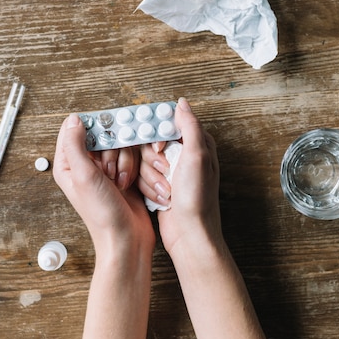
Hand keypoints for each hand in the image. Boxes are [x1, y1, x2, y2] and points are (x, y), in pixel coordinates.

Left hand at [53, 113, 154, 257]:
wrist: (126, 238)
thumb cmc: (102, 213)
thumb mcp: (83, 176)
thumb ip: (76, 145)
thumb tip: (74, 119)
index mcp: (68, 164)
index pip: (75, 129)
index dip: (92, 128)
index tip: (106, 136)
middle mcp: (85, 165)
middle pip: (103, 135)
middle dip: (113, 151)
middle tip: (109, 172)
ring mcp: (105, 169)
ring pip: (120, 145)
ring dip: (125, 162)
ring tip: (120, 183)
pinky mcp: (123, 174)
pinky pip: (133, 157)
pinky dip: (135, 168)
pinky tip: (130, 184)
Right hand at [138, 98, 222, 252]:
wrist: (189, 234)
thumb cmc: (197, 198)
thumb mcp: (196, 157)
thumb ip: (189, 126)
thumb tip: (181, 103)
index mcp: (196, 144)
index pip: (168, 125)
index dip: (160, 136)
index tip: (159, 148)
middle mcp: (183, 156)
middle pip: (151, 143)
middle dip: (154, 161)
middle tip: (165, 172)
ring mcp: (170, 172)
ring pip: (143, 161)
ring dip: (151, 177)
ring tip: (166, 191)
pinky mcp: (158, 185)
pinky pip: (141, 177)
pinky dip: (147, 187)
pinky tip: (160, 198)